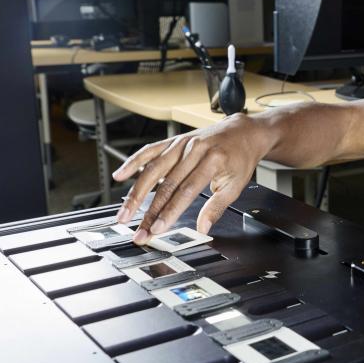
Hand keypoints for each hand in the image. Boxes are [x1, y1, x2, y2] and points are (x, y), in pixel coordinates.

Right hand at [113, 113, 274, 243]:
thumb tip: (203, 229)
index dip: (170, 211)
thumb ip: (217, 207)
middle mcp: (194, 150)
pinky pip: (149, 151)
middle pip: (166, 185)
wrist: (243, 132)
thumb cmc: (240, 159)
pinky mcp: (173, 141)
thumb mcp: (236, 184)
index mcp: (212, 160)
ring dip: (136, 194)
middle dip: (150, 211)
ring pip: (152, 169)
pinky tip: (120, 176)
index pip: (186, 191)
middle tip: (139, 231)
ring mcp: (181, 144)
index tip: (158, 228)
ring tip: (124, 214)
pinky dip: (133, 163)